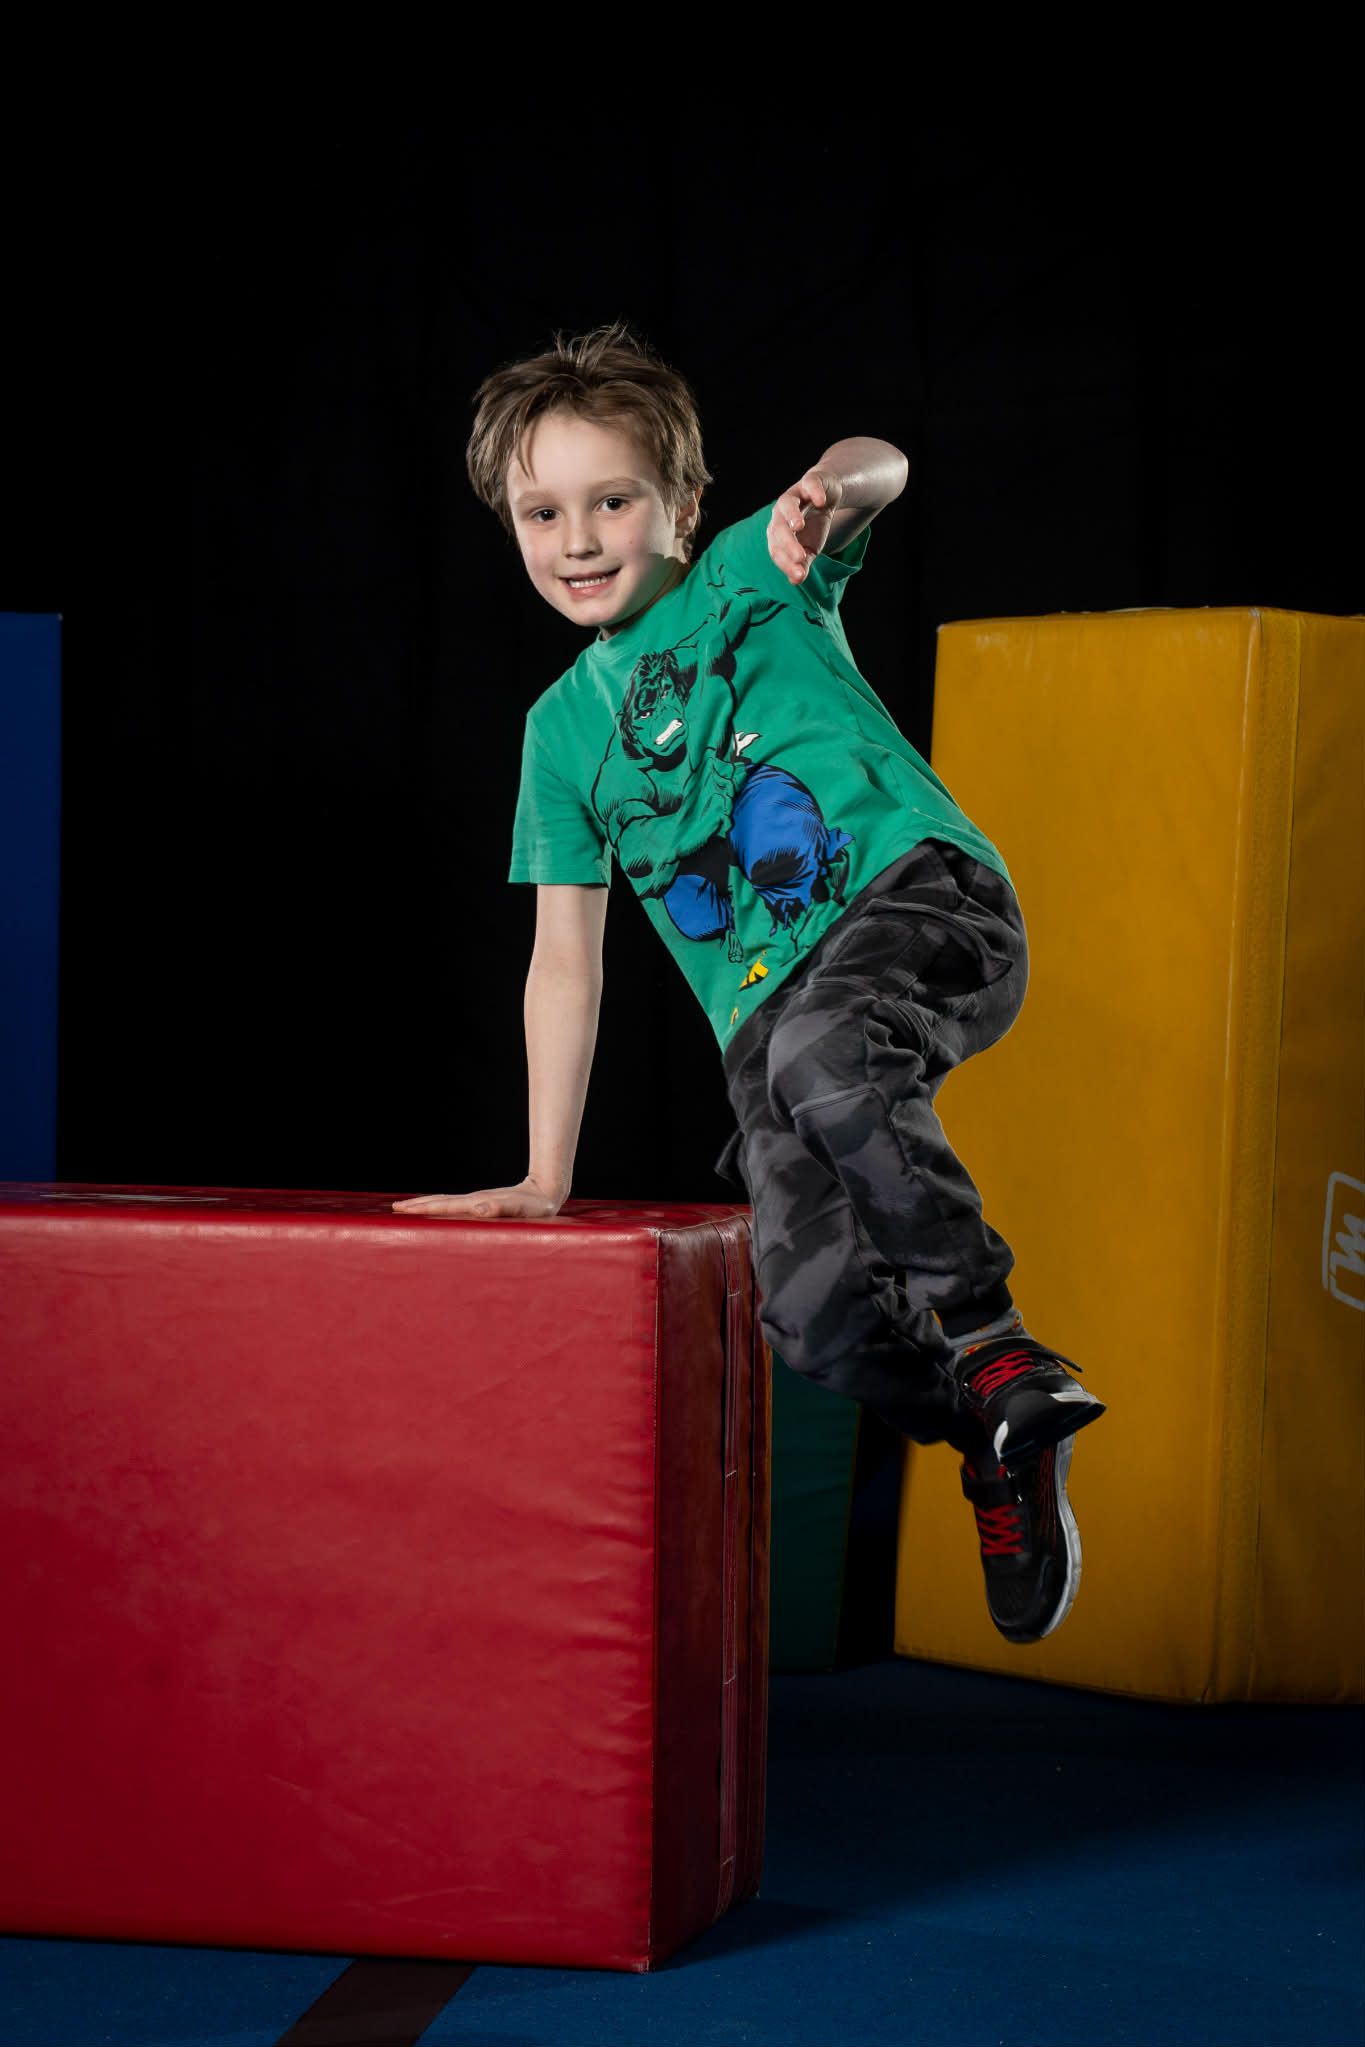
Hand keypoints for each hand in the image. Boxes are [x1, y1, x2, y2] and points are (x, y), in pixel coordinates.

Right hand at [391, 1175, 565, 1219]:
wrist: (547, 1193)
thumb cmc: (536, 1208)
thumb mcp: (521, 1210)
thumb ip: (502, 1208)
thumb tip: (480, 1207)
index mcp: (478, 1205)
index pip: (444, 1207)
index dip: (424, 1208)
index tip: (403, 1209)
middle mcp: (475, 1202)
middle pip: (440, 1203)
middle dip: (418, 1205)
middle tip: (395, 1208)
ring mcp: (478, 1203)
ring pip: (446, 1204)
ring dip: (426, 1205)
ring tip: (408, 1208)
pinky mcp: (484, 1206)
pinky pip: (455, 1208)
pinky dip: (440, 1209)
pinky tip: (437, 1212)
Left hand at [768, 470, 844, 584]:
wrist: (826, 496)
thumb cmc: (813, 526)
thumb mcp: (810, 549)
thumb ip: (802, 564)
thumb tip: (796, 581)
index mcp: (777, 533)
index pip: (776, 550)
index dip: (786, 564)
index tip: (799, 576)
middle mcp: (781, 513)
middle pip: (778, 528)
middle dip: (788, 543)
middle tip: (800, 558)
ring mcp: (794, 495)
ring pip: (786, 504)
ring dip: (791, 515)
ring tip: (798, 526)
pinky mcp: (809, 482)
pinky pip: (809, 484)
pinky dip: (814, 492)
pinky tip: (820, 502)